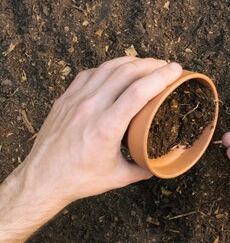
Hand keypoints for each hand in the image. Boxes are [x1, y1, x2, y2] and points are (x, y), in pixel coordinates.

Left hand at [11, 57, 182, 205]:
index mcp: (107, 127)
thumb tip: (158, 163)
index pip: (139, 92)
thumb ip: (142, 168)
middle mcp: (90, 108)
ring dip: (131, 62)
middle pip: (126, 73)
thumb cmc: (79, 179)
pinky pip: (90, 74)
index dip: (161, 77)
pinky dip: (108, 68)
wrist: (41, 180)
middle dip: (150, 64)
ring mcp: (75, 101)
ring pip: (107, 68)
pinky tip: (118, 71)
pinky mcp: (65, 99)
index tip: (176, 70)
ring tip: (147, 64)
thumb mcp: (118, 177)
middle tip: (166, 65)